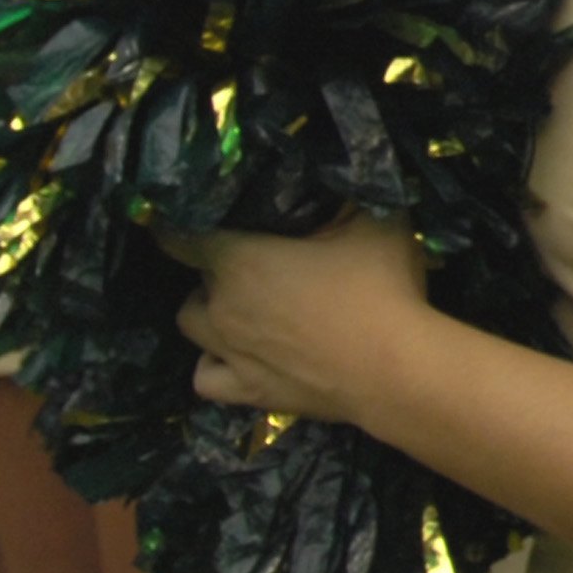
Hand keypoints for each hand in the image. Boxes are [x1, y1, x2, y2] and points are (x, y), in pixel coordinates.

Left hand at [175, 212, 428, 421]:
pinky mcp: (246, 392)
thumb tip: (338, 180)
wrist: (395, 369)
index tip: (185, 217)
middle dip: (218, 268)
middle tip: (256, 262)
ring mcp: (229, 353)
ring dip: (209, 311)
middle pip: (196, 281)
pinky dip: (214, 362)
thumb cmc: (380, 290)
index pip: (184, 237)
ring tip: (241, 307)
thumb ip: (348, 199)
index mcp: (243, 259)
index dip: (177, 225)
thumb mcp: (378, 222)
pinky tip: (238, 356)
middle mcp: (222, 306)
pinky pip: (205, 376)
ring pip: (191, 324)